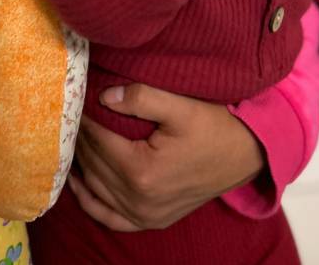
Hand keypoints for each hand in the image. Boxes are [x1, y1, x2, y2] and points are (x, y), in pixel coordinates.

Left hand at [71, 84, 263, 231]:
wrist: (245, 154)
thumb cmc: (214, 127)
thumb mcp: (180, 106)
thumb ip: (141, 97)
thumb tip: (104, 97)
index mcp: (142, 171)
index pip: (98, 140)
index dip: (84, 117)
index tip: (76, 98)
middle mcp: (139, 199)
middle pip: (94, 163)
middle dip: (80, 136)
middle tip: (72, 113)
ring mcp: (145, 215)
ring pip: (96, 188)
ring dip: (81, 162)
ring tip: (73, 137)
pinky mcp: (152, 220)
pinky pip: (110, 217)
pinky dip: (91, 201)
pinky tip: (79, 183)